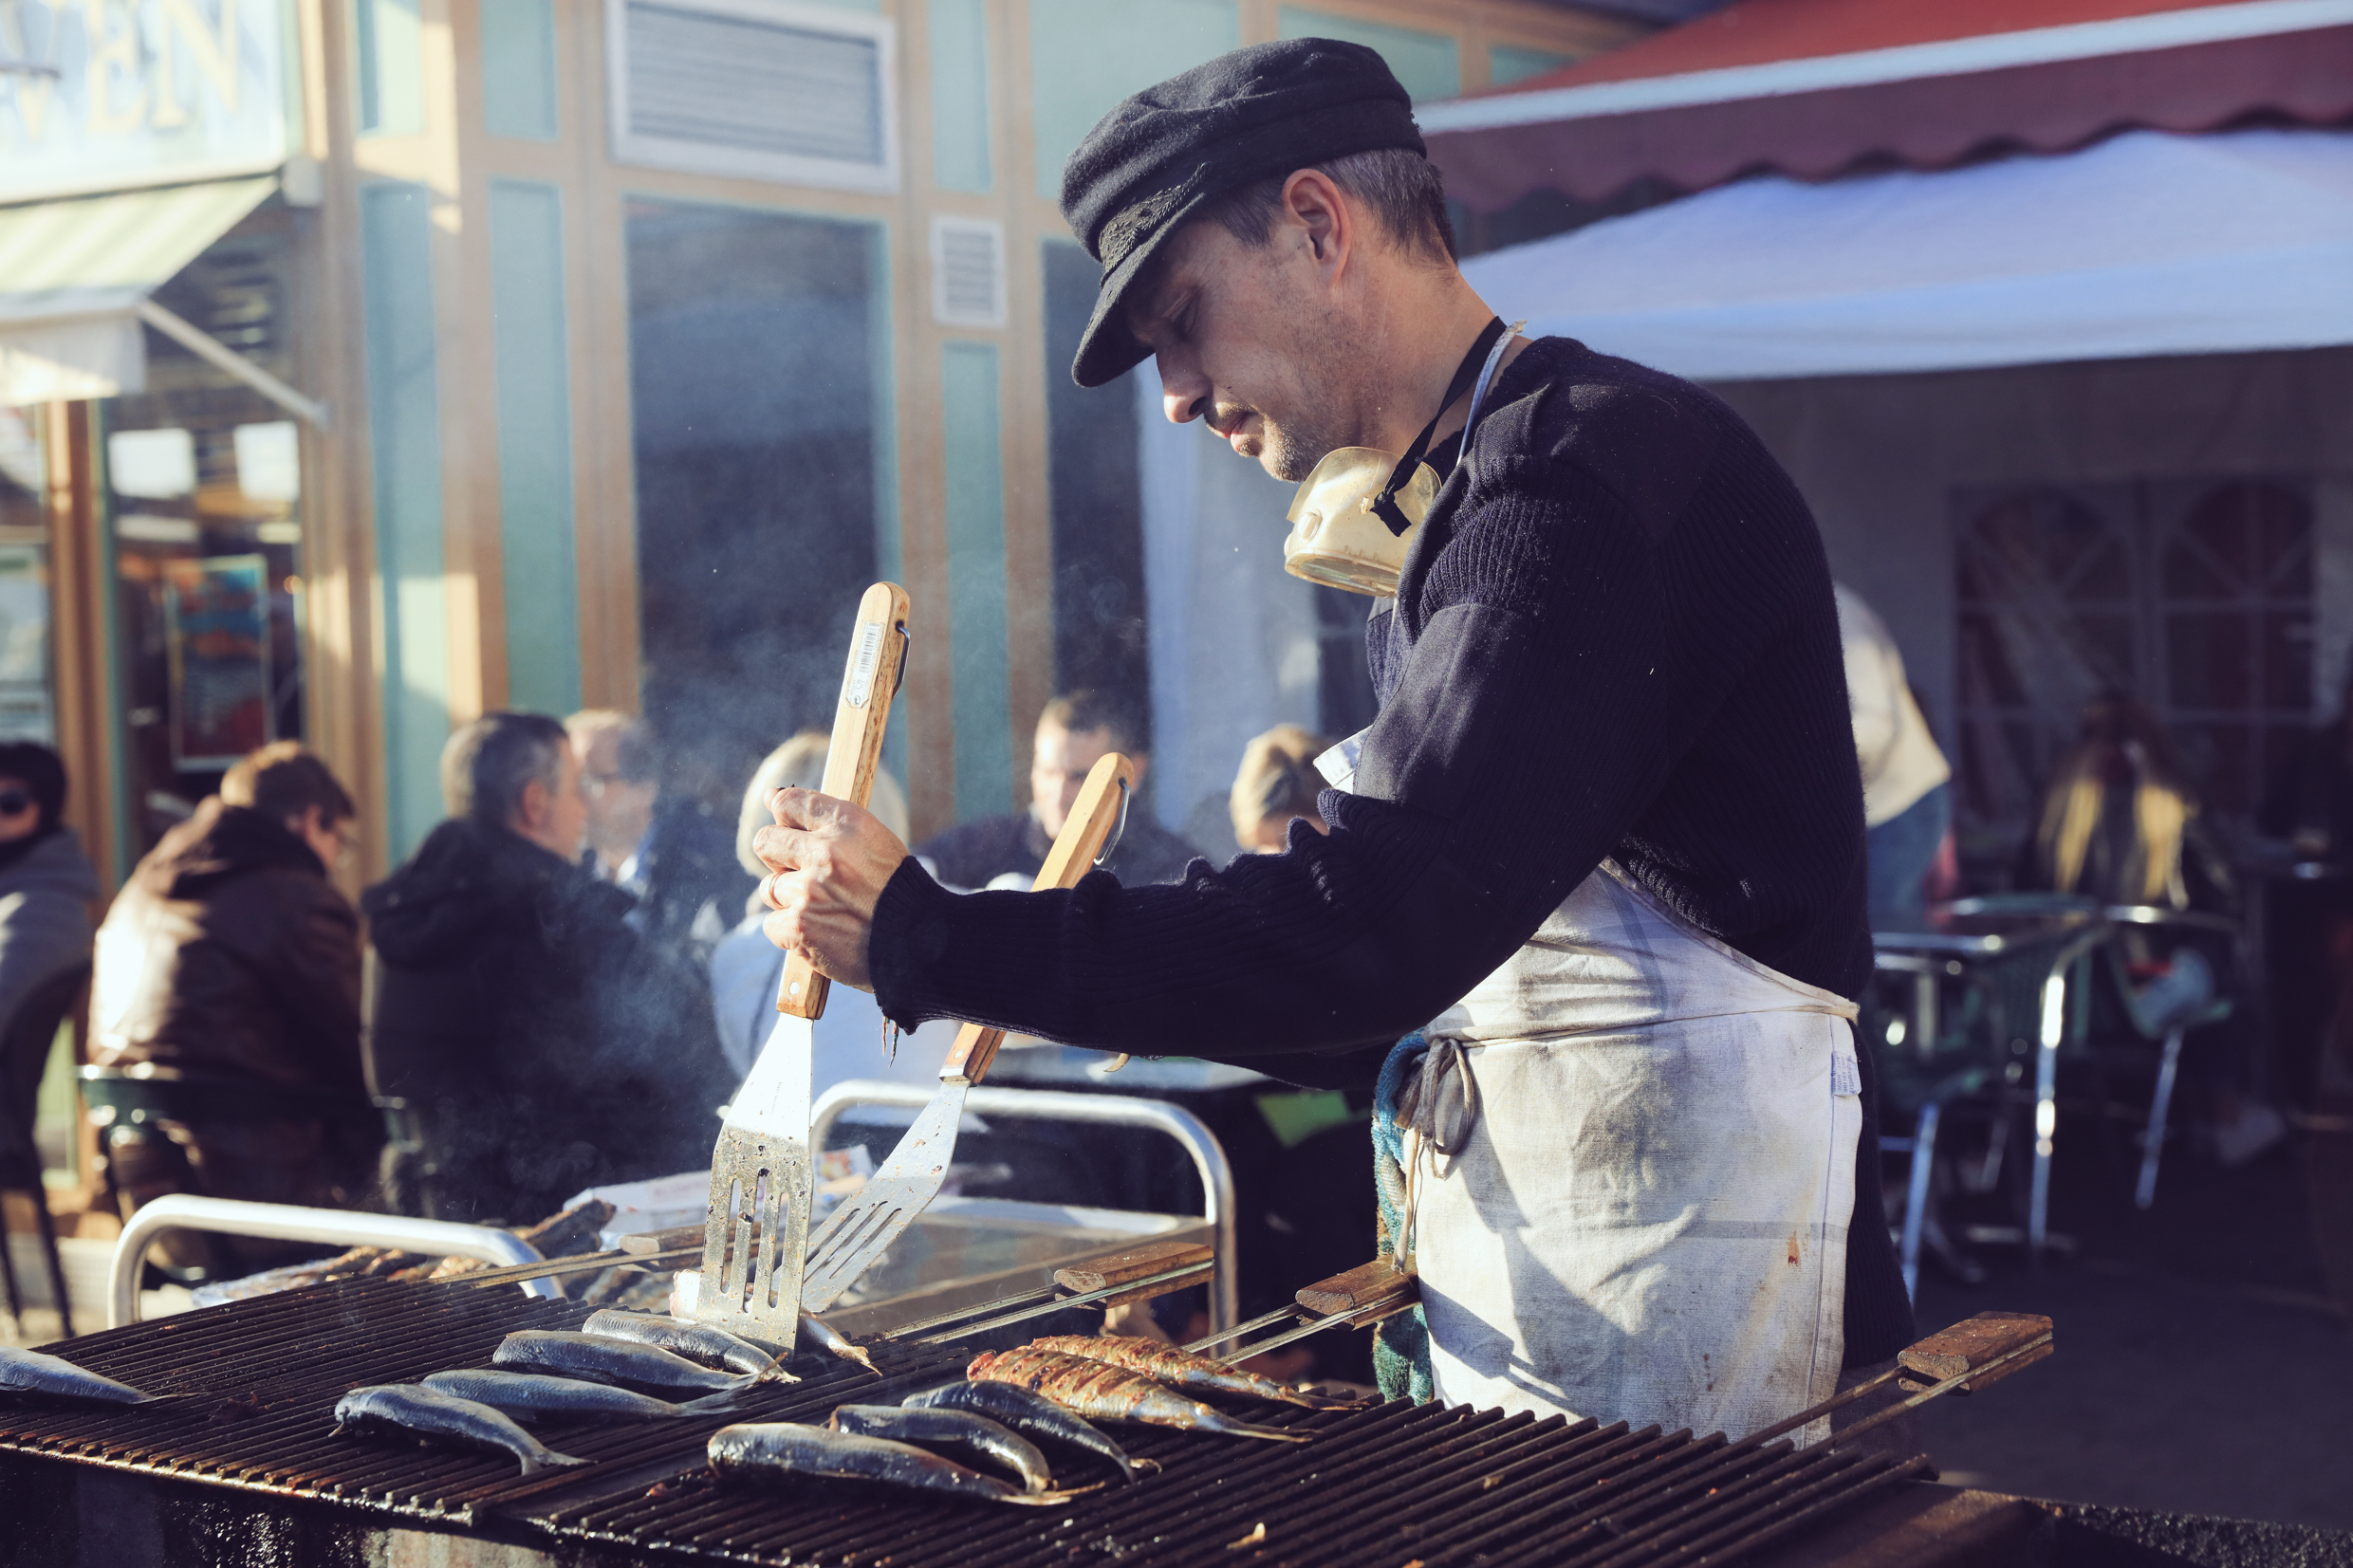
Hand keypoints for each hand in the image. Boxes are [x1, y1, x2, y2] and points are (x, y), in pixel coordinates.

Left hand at [754, 788, 909, 990]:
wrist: (918, 941)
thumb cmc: (894, 889)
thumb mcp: (873, 840)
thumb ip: (825, 820)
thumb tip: (770, 797)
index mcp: (848, 824)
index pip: (789, 802)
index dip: (784, 816)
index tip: (790, 828)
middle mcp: (825, 852)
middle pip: (765, 842)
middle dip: (778, 857)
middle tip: (804, 873)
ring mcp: (808, 891)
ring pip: (770, 888)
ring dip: (789, 899)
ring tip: (822, 908)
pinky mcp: (799, 927)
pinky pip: (772, 924)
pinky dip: (791, 931)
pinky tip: (819, 932)